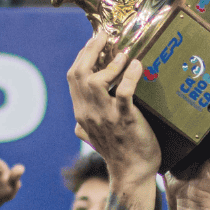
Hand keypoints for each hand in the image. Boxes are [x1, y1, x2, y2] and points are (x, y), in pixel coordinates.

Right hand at [67, 34, 159, 182]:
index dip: (82, 56)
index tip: (92, 42)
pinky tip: (136, 65)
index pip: (73, 77)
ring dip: (108, 63)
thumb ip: (83, 127)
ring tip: (121, 51)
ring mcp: (105, 117)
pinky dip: (129, 76)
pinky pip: (124, 94)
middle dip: (90, 50)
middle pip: (79, 74)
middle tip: (103, 36)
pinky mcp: (124, 120)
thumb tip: (78, 123)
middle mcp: (88, 113)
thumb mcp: (93, 139)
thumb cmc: (117, 154)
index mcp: (81, 113)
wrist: (131, 174)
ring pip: (94, 82)